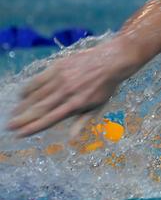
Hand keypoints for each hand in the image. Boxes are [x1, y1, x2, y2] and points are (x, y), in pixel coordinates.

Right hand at [7, 39, 136, 136]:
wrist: (111, 61)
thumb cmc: (106, 86)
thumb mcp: (98, 106)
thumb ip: (82, 121)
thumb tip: (71, 138)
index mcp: (76, 104)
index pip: (50, 119)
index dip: (34, 127)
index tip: (20, 134)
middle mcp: (67, 92)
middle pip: (40, 109)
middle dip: (23, 119)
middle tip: (9, 127)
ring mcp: (61, 79)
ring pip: (37, 95)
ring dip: (23, 106)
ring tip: (13, 114)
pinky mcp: (58, 67)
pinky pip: (39, 79)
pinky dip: (29, 88)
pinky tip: (21, 96)